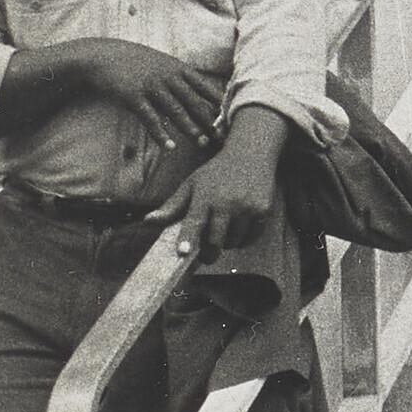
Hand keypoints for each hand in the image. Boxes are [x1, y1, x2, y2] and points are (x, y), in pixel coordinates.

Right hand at [77, 39, 224, 153]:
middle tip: (221, 136)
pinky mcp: (134, 97)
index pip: (206, 87)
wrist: (103, 56)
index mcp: (179, 69)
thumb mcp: (163, 63)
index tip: (231, 117)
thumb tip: (201, 92)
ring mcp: (151, 86)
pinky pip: (150, 118)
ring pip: (176, 111)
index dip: (219, 103)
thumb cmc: (137, 62)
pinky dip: (161, 133)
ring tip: (201, 143)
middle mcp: (168, 77)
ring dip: (190, 128)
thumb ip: (182, 77)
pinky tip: (170, 146)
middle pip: (194, 101)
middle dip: (209, 120)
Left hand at [144, 116, 281, 259]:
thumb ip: (172, 206)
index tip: (183, 253)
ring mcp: (247, 207)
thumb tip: (148, 221)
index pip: (194, 221)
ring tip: (226, 233)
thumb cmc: (216, 172)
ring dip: (228, 244)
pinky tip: (240, 229)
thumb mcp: (191, 184)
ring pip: (234, 241)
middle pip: (216, 239)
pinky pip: (252, 237)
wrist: (251, 154)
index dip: (188, 238)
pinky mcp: (264, 211)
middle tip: (207, 257)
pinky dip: (244, 240)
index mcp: (205, 195)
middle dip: (210, 253)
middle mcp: (227, 202)